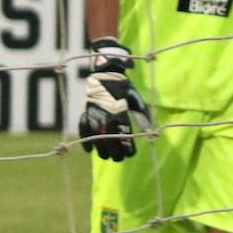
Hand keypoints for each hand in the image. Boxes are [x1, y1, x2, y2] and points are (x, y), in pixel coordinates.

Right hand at [79, 39, 149, 161]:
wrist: (106, 72)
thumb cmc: (122, 87)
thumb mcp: (135, 99)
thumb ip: (141, 114)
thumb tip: (149, 130)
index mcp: (119, 110)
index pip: (123, 133)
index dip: (126, 145)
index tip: (130, 154)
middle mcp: (105, 114)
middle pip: (109, 138)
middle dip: (114, 150)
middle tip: (118, 159)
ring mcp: (93, 113)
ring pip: (96, 135)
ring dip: (100, 148)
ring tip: (105, 157)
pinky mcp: (86, 112)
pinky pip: (83, 128)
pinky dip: (85, 139)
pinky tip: (88, 150)